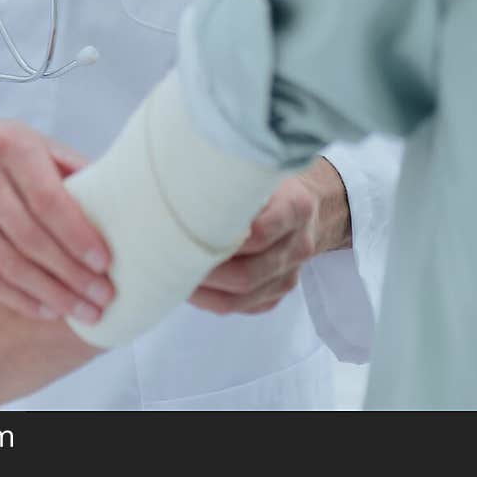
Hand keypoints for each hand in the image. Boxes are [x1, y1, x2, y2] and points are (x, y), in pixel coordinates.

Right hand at [0, 91, 113, 326]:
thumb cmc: (0, 145)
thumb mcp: (38, 140)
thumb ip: (74, 169)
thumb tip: (120, 201)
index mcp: (11, 147)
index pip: (48, 201)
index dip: (77, 236)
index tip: (104, 263)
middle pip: (31, 239)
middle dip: (71, 274)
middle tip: (103, 296)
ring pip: (10, 265)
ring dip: (52, 294)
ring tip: (84, 311)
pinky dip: (20, 299)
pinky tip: (49, 309)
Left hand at [189, 158, 351, 315]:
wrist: (305, 205)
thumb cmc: (270, 183)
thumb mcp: (258, 169)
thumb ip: (231, 179)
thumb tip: (179, 184)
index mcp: (295, 207)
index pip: (259, 232)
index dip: (222, 239)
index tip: (188, 231)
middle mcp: (297, 245)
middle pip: (247, 272)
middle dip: (205, 271)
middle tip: (171, 258)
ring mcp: (289, 274)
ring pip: (242, 296)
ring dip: (204, 290)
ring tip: (174, 274)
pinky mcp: (277, 292)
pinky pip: (243, 307)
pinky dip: (212, 300)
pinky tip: (190, 285)